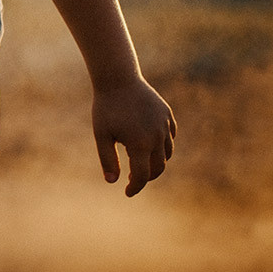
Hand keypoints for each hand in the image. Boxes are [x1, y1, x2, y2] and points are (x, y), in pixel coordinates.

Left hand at [92, 77, 176, 196]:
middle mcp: (157, 136)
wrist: (117, 78)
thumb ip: (108, 159)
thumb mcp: (102, 134)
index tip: (127, 192)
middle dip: (147, 177)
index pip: (142, 175)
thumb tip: (113, 182)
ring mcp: (164, 125)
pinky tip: (151, 146)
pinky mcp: (167, 114)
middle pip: (158, 167)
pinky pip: (170, 136)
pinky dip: (163, 145)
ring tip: (140, 162)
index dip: (135, 187)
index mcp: (140, 144)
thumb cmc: (106, 108)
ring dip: (156, 162)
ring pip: (167, 153)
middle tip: (132, 178)